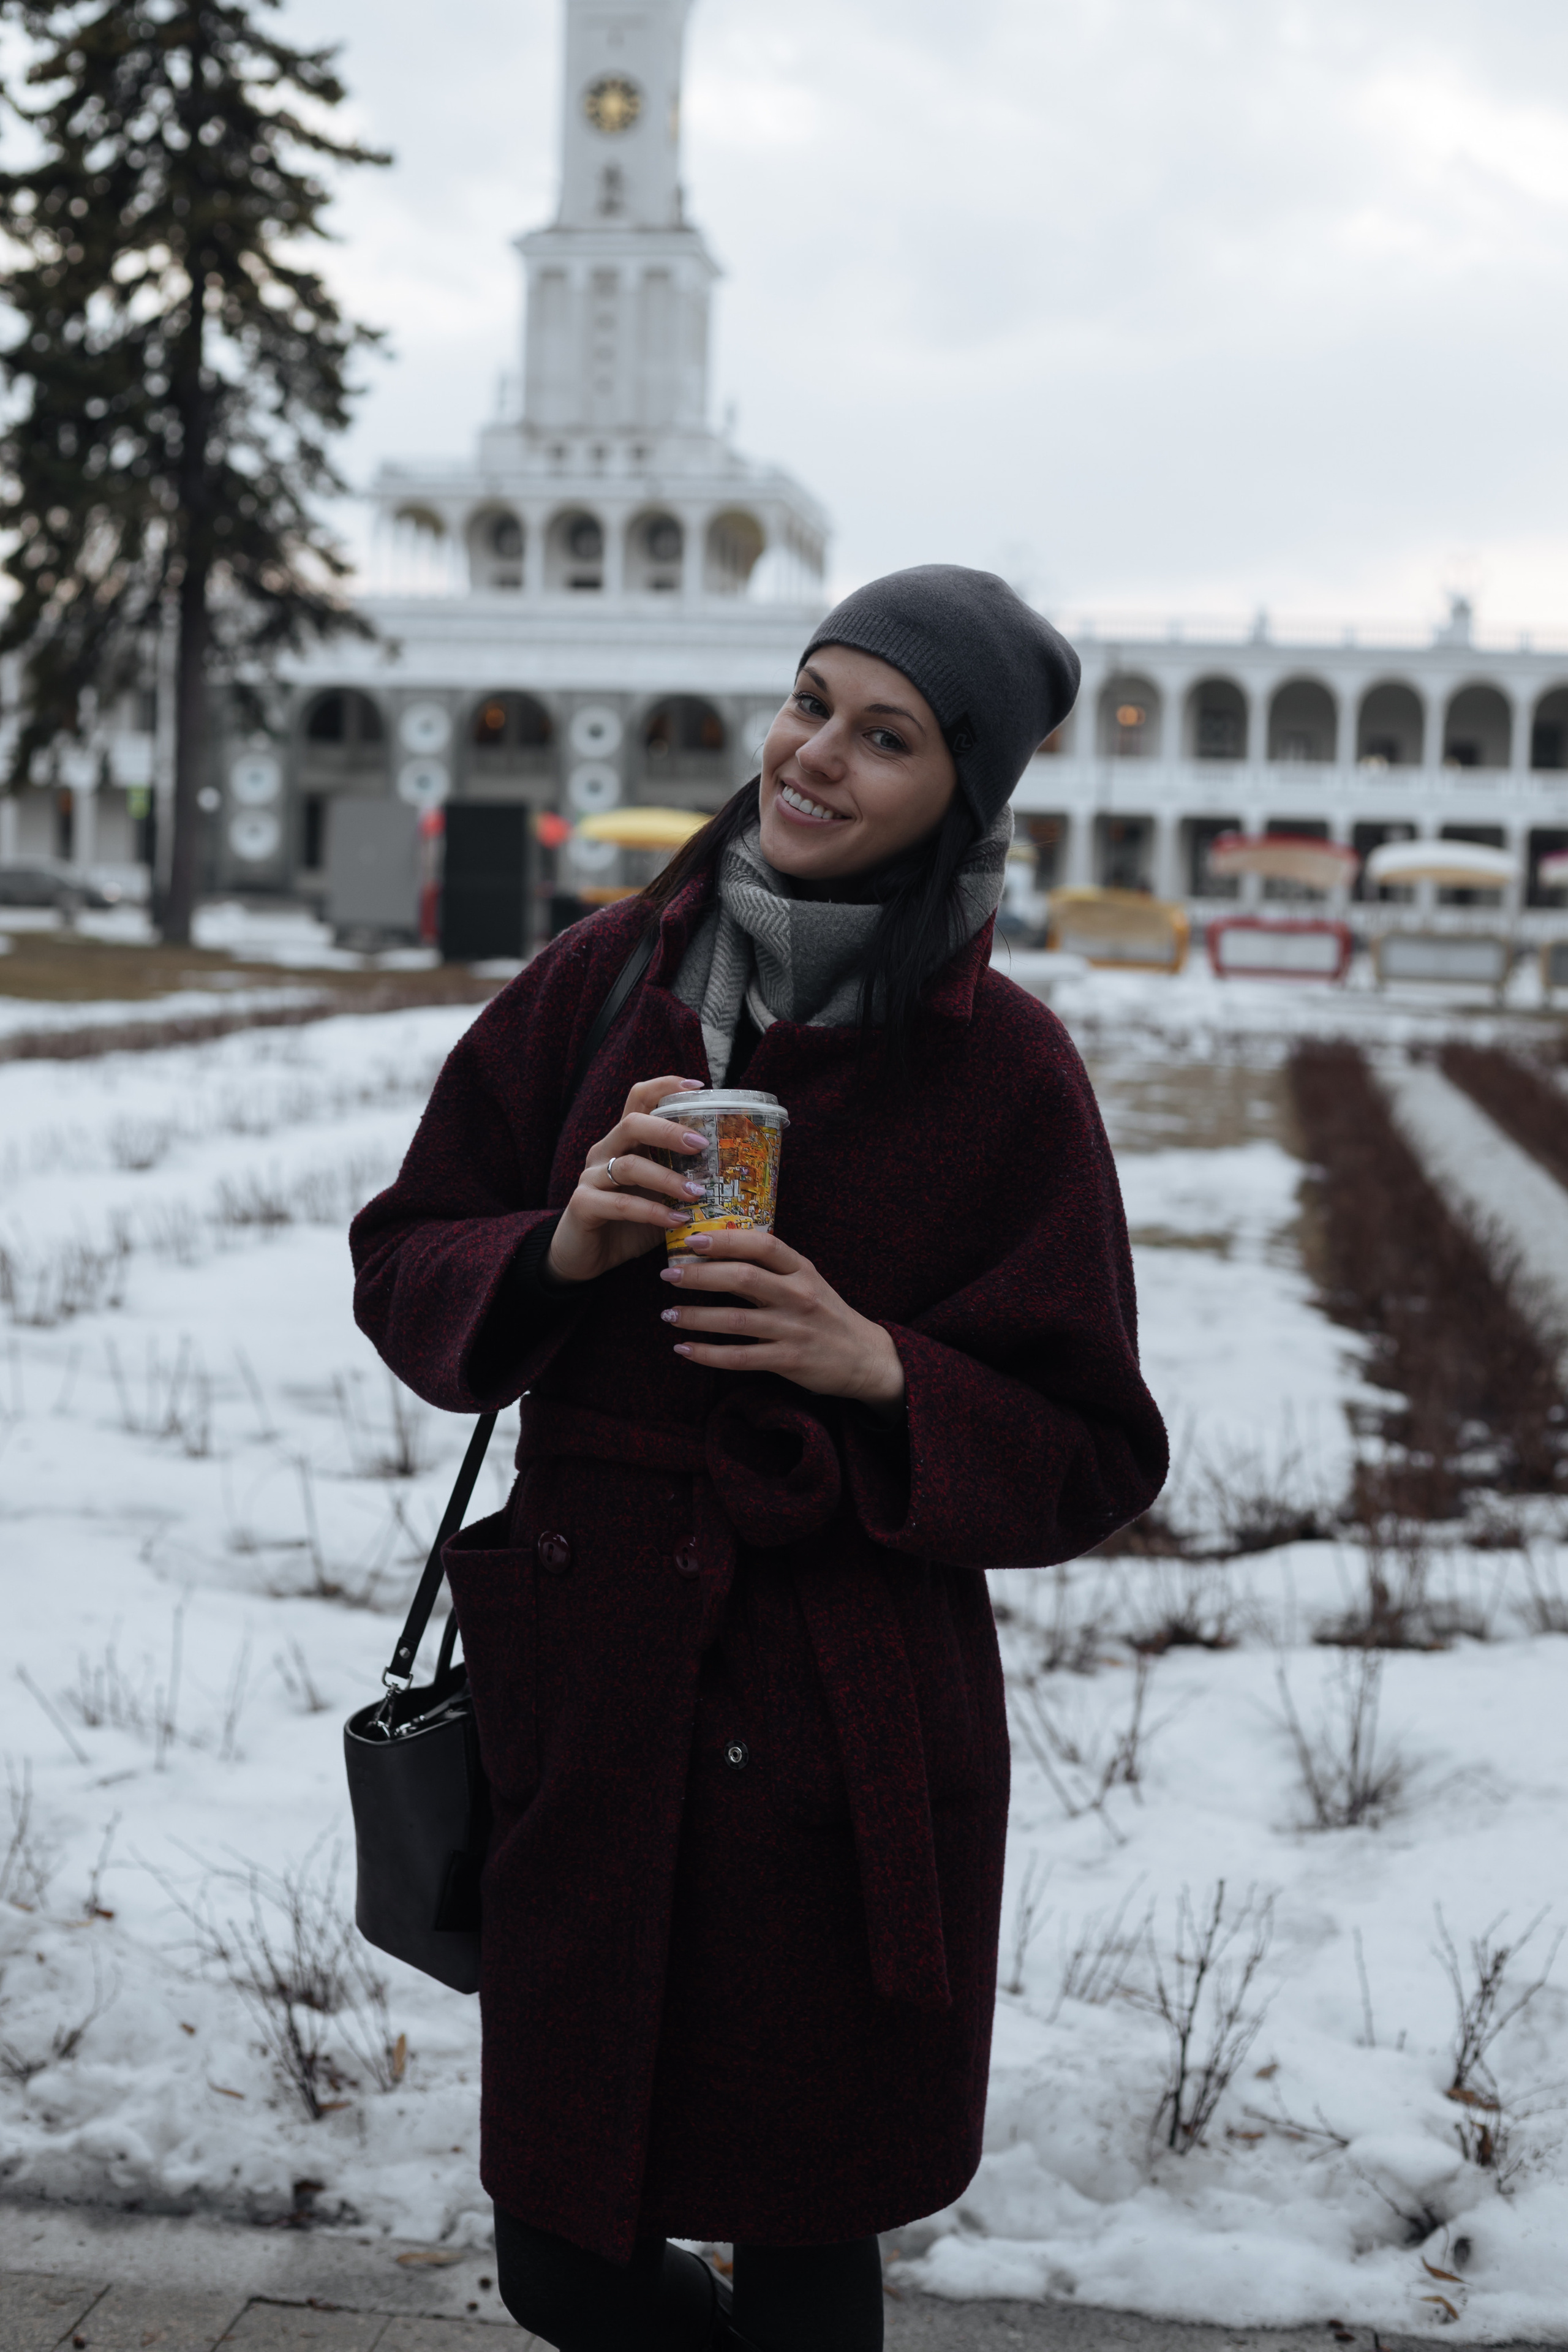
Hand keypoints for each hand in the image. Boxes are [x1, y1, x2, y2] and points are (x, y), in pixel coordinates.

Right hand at [547, 1075, 711, 1284]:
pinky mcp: (583, 1205)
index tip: (699, 1087)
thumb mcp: (660, 1197)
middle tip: (702, 1146)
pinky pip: (620, 1204)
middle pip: (632, 1123)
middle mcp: (605, 1152)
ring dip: (667, 1179)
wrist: (585, 1258)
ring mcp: (590, 1177)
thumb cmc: (628, 1224)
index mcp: (624, 1142)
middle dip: (669, 1130)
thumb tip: (734, 1174)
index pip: (639, 1098)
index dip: (665, 1086)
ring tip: (697, 1193)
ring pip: (628, 1165)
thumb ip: (683, 1180)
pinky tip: (676, 1221)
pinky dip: (651, 1212)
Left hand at [658, 1227, 905, 1408]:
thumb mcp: (806, 1282)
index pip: (763, 1245)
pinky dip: (708, 1354)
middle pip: (744, 1278)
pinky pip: (740, 1358)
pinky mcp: (788, 1361)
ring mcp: (794, 1329)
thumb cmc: (826, 1314)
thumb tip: (717, 1252)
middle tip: (669, 1274)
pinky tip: (684, 1349)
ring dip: (696, 1316)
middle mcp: (799, 1296)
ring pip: (735, 1320)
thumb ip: (768, 1269)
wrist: (864, 1358)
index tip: (693, 1239)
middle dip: (700, 1275)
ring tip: (668, 1314)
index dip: (726, 1240)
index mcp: (803, 1269)